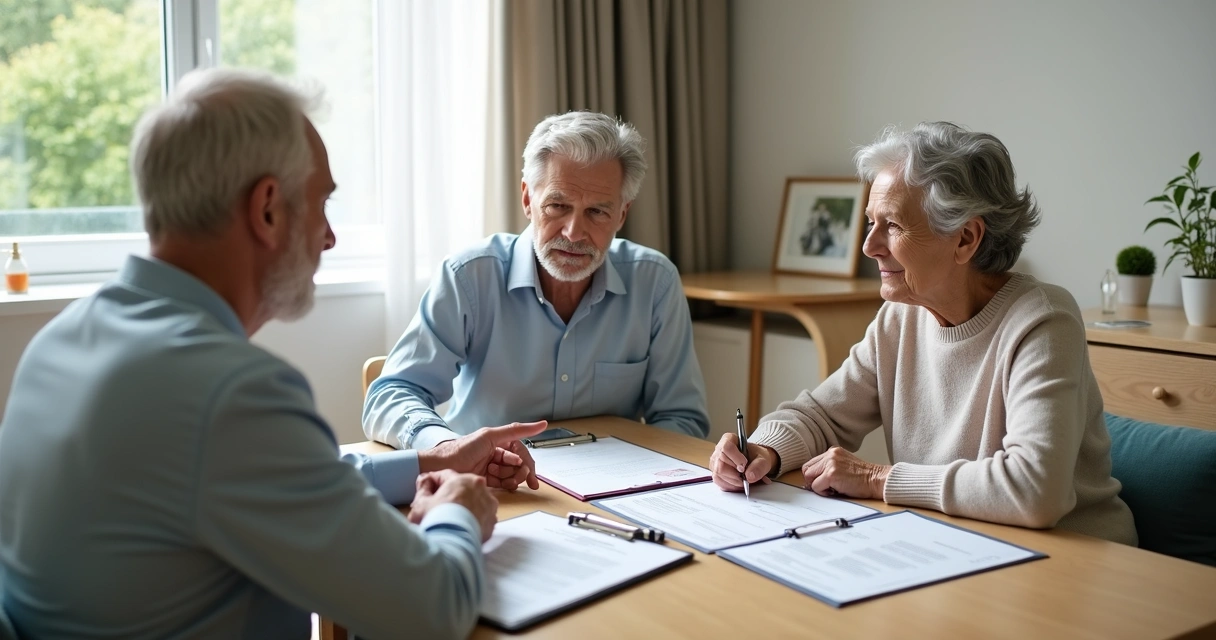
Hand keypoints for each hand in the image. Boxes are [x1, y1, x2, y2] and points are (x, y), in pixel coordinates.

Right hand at [410, 469, 498, 541]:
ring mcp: (489, 506)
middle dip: (452, 494)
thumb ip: (423, 487)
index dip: (434, 482)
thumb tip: (425, 480)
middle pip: (463, 488)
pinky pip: (482, 517)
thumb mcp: (421, 503)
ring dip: (465, 506)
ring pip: (475, 502)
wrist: (453, 543)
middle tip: (439, 506)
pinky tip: (463, 527)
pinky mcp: (492, 522)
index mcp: (463, 480)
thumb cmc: (437, 520)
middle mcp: (481, 489)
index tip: (427, 490)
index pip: (446, 476)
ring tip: (452, 518)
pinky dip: (474, 520)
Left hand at [421, 421, 547, 490]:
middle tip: (522, 482)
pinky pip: (501, 482)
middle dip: (521, 473)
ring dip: (512, 478)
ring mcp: (490, 466)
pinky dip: (505, 485)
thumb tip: (542, 424)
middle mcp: (494, 452)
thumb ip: (517, 430)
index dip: (527, 462)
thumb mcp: (490, 435)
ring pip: (510, 474)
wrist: (440, 467)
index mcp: (497, 440)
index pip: (520, 451)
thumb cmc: (462, 449)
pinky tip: (503, 486)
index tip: (531, 475)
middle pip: (517, 464)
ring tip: (506, 482)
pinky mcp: (484, 478)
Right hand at [709, 432, 775, 491]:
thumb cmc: (756, 456)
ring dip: (733, 481)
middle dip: (735, 474)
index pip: (726, 448)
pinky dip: (729, 486)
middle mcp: (718, 450)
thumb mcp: (763, 458)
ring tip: (743, 480)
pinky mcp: (715, 472)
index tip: (744, 466)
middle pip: (721, 463)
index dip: (735, 459)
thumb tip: (749, 476)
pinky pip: (718, 481)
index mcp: (729, 439)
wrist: (754, 461)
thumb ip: (759, 466)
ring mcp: (715, 462)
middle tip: (745, 476)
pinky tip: (737, 484)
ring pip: (718, 474)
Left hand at [801, 447, 890, 499]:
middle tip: (825, 487)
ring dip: (818, 486)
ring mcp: (830, 464)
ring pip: (809, 478)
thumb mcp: (845, 465)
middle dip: (813, 481)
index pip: (811, 463)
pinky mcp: (831, 474)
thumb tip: (813, 479)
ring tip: (833, 488)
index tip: (821, 482)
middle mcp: (830, 455)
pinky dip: (823, 492)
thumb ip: (830, 467)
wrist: (877, 479)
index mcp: (833, 451)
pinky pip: (816, 487)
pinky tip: (836, 491)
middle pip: (807, 470)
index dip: (813, 475)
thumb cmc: (864, 477)